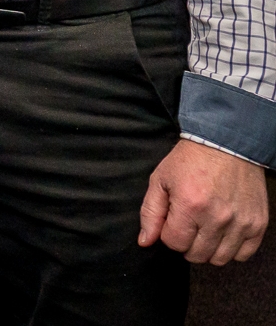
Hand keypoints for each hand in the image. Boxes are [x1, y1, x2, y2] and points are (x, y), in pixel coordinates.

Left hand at [138, 138, 268, 264]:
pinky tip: (223, 233)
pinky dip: (231, 249)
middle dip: (187, 243)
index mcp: (190, 205)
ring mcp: (241, 222)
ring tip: (204, 229)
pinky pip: (243, 254)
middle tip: (188, 226)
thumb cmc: (190, 161)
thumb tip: (144, 242)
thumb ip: (150, 213)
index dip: (169, 234)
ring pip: (220, 259)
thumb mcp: (160, 180)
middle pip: (197, 255)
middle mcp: (218, 217)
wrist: (226, 144)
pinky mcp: (258, 224)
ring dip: (208, 249)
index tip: (172, 221)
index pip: (175, 243)